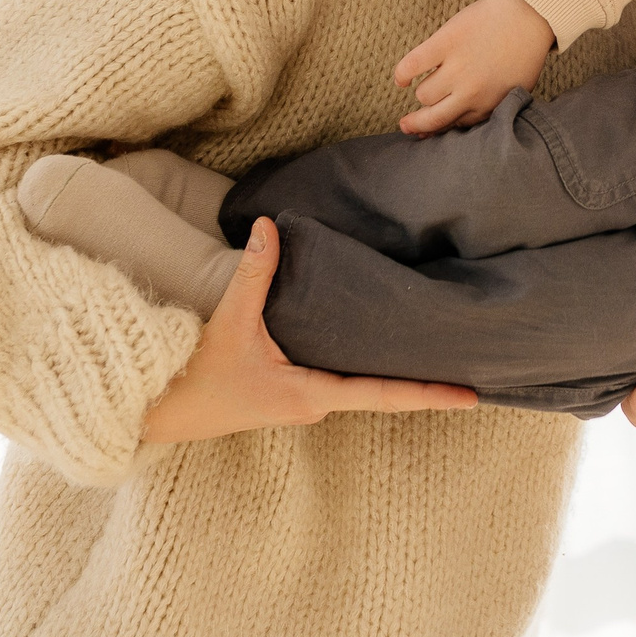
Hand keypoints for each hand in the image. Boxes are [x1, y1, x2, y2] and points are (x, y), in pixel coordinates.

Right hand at [139, 217, 476, 442]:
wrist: (163, 410)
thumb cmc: (198, 374)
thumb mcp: (227, 321)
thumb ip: (252, 273)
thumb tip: (270, 226)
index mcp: (310, 394)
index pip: (381, 395)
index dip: (428, 395)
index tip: (471, 396)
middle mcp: (316, 405)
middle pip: (382, 391)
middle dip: (425, 383)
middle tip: (472, 368)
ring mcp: (306, 403)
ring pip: (363, 385)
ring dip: (397, 374)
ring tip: (440, 358)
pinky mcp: (294, 396)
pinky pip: (343, 380)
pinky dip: (368, 368)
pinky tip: (384, 350)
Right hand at [392, 0, 553, 134]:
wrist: (528, 14)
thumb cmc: (523, 52)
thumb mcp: (513, 89)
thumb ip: (489, 108)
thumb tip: (458, 123)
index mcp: (488, 104)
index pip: (454, 125)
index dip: (440, 128)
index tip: (428, 130)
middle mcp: (470, 92)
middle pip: (432, 118)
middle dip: (416, 125)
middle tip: (406, 125)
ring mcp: (457, 68)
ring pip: (424, 94)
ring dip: (423, 90)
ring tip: (425, 81)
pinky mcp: (445, 43)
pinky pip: (412, 65)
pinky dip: (402, 74)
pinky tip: (402, 79)